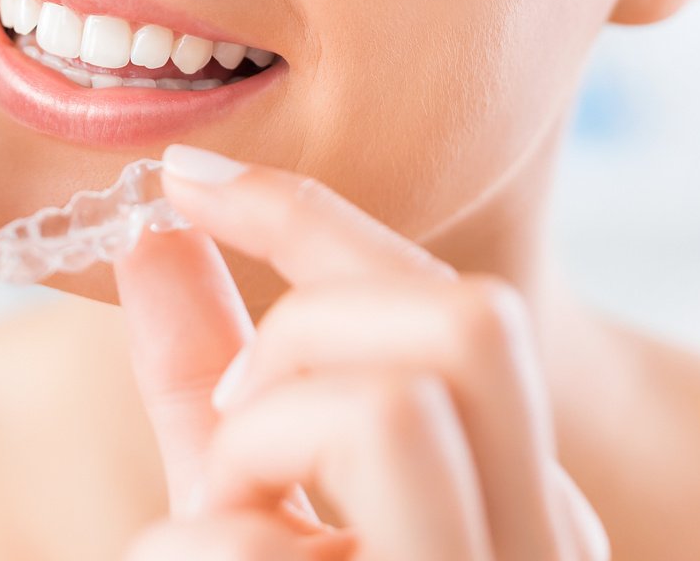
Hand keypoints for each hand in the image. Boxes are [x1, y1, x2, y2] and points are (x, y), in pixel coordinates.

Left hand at [114, 146, 607, 560]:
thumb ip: (211, 377)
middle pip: (477, 318)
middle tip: (235, 419)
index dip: (309, 214)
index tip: (187, 175)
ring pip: (394, 410)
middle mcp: (545, 545)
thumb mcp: (236, 494)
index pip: (459, 303)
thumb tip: (154, 232)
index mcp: (519, 494)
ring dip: (255, 446)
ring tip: (220, 525)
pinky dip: (191, 553)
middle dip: (313, 325)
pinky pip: (269, 547)